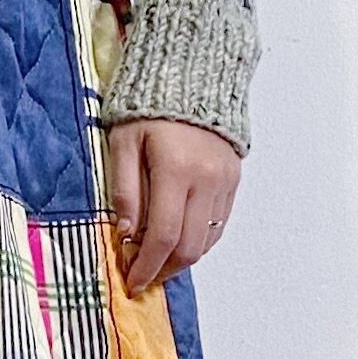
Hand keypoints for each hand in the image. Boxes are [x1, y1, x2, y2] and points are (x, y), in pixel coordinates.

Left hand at [107, 119, 241, 294]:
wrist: (192, 76)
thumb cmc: (148, 108)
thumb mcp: (123, 143)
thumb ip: (125, 189)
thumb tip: (126, 233)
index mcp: (176, 170)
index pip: (163, 235)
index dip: (147, 265)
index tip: (132, 282)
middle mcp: (206, 181)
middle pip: (189, 247)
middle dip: (164, 270)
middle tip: (143, 277)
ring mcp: (224, 182)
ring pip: (206, 240)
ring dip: (181, 259)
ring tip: (157, 260)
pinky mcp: (233, 181)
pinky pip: (218, 225)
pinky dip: (198, 240)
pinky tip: (178, 240)